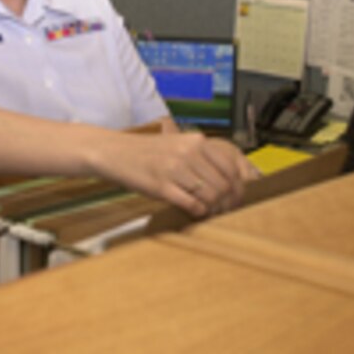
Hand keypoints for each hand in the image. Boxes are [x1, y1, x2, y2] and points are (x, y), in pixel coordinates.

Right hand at [94, 132, 258, 218]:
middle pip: (223, 185)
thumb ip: (202, 158)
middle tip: (225, 210)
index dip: (238, 187)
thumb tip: (229, 183)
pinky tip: (194, 212)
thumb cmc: (149, 153)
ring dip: (213, 209)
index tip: (236, 197)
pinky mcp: (162, 187)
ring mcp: (175, 170)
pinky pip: (192, 205)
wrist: (116, 153)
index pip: (231, 168)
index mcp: (196, 141)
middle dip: (228, 202)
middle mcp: (188, 153)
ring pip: (210, 197)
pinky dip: (198, 212)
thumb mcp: (178, 144)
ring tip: (209, 212)